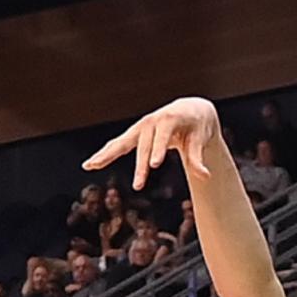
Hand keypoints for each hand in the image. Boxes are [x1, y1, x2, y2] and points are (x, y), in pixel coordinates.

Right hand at [83, 97, 218, 189]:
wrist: (190, 111)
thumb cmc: (197, 125)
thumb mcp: (201, 139)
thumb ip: (198, 158)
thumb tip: (206, 177)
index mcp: (170, 118)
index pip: (163, 134)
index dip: (159, 148)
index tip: (155, 164)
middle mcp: (152, 121)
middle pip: (144, 145)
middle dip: (141, 165)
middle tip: (139, 185)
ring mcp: (141, 128)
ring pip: (123, 142)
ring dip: (107, 155)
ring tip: (90, 165)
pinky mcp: (135, 135)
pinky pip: (118, 145)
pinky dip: (106, 154)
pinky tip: (91, 164)